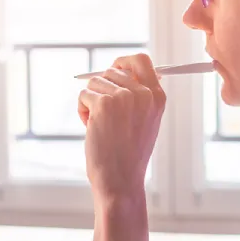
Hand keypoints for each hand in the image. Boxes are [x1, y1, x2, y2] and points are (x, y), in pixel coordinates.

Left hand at [77, 53, 165, 199]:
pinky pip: (83, 95)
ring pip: (94, 83)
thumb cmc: (129, 154)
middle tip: (104, 115)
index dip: (123, 62)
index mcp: (157, 97)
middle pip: (111, 71)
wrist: (120, 180)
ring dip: (91, 102)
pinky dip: (82, 111)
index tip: (112, 70)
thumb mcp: (145, 121)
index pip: (141, 60)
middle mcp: (143, 93)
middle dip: (102, 90)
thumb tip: (120, 70)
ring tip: (100, 125)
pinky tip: (91, 129)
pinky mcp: (103, 104)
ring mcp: (123, 97)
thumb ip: (139, 95)